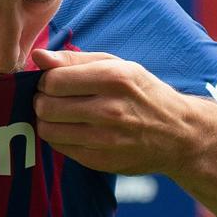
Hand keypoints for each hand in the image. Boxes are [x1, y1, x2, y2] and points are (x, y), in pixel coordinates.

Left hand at [30, 49, 200, 176]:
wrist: (178, 134)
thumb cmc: (143, 93)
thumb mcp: (118, 66)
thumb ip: (75, 59)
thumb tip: (38, 55)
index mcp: (114, 79)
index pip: (53, 80)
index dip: (46, 80)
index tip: (54, 82)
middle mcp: (110, 110)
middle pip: (46, 106)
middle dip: (42, 100)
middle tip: (53, 99)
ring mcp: (106, 139)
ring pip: (48, 130)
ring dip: (47, 120)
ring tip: (61, 114)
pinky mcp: (101, 161)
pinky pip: (60, 148)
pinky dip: (60, 137)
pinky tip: (74, 129)